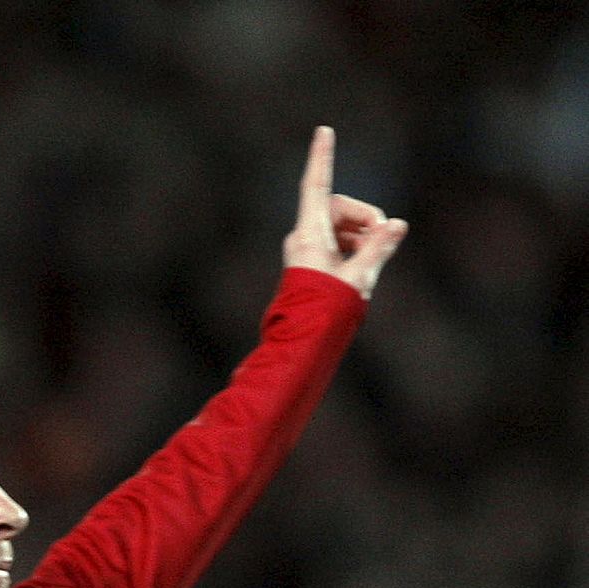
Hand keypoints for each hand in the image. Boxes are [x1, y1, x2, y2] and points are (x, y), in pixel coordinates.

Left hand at [283, 126, 406, 300]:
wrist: (304, 343)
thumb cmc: (327, 311)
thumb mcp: (359, 277)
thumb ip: (378, 248)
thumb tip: (397, 225)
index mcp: (309, 235)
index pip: (317, 186)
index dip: (322, 157)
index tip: (323, 131)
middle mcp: (303, 238)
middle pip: (338, 208)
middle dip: (363, 217)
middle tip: (383, 237)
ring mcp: (306, 251)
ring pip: (340, 227)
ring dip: (361, 235)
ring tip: (372, 260)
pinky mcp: (311, 264)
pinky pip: (336, 243)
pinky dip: (353, 248)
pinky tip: (363, 266)